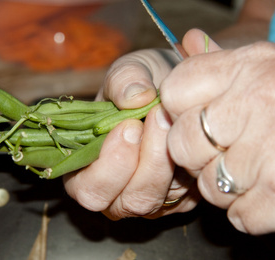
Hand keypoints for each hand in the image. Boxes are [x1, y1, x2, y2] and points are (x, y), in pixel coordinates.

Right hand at [63, 48, 200, 218]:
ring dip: (167, 161)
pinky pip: (185, 196)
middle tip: (157, 120)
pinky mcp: (178, 200)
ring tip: (171, 120)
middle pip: (127, 202)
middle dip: (145, 163)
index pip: (88, 190)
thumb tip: (136, 97)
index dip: (108, 166)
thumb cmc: (141, 83)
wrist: (174, 88)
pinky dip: (188, 167)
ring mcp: (147, 199)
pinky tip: (187, 135)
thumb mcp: (128, 70)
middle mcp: (115, 193)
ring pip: (157, 201)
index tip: (129, 126)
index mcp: (86, 169)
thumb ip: (124, 80)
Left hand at [161, 30, 274, 234]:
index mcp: (255, 66)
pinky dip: (253, 212)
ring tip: (260, 172)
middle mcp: (261, 102)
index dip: (179, 110)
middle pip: (181, 142)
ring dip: (227, 188)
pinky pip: (237, 215)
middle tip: (227, 152)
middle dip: (197, 156)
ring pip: (207, 186)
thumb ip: (227, 61)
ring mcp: (273, 151)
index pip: (175, 89)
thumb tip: (186, 41)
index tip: (196, 118)